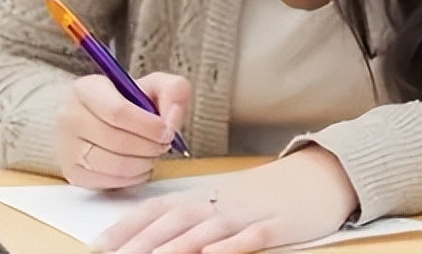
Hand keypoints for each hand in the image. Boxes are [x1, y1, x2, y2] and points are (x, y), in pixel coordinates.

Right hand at [57, 72, 190, 188]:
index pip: (117, 112)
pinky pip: (109, 182)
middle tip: (164, 144)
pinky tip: (140, 165)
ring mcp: (68, 147)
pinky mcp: (73, 173)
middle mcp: (71, 117)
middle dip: (150, 146)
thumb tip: (171, 120)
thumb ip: (173, 92)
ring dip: (144, 163)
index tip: (166, 131)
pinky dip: (133, 177)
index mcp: (88, 89)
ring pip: (114, 165)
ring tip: (153, 153)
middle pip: (118, 141)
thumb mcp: (155, 85)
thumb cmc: (130, 102)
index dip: (148, 126)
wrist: (99, 119)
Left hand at [95, 145, 358, 253]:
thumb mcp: (230, 200)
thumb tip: (156, 239)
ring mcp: (250, 212)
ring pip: (206, 230)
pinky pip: (252, 235)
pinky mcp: (279, 223)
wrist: (324, 174)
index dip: (126, 228)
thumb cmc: (271, 193)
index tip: (97, 246)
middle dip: (140, 244)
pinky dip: (231, 245)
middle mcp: (222, 201)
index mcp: (207, 194)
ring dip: (175, 247)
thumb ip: (196, 216)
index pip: (157, 208)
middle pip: (174, 221)